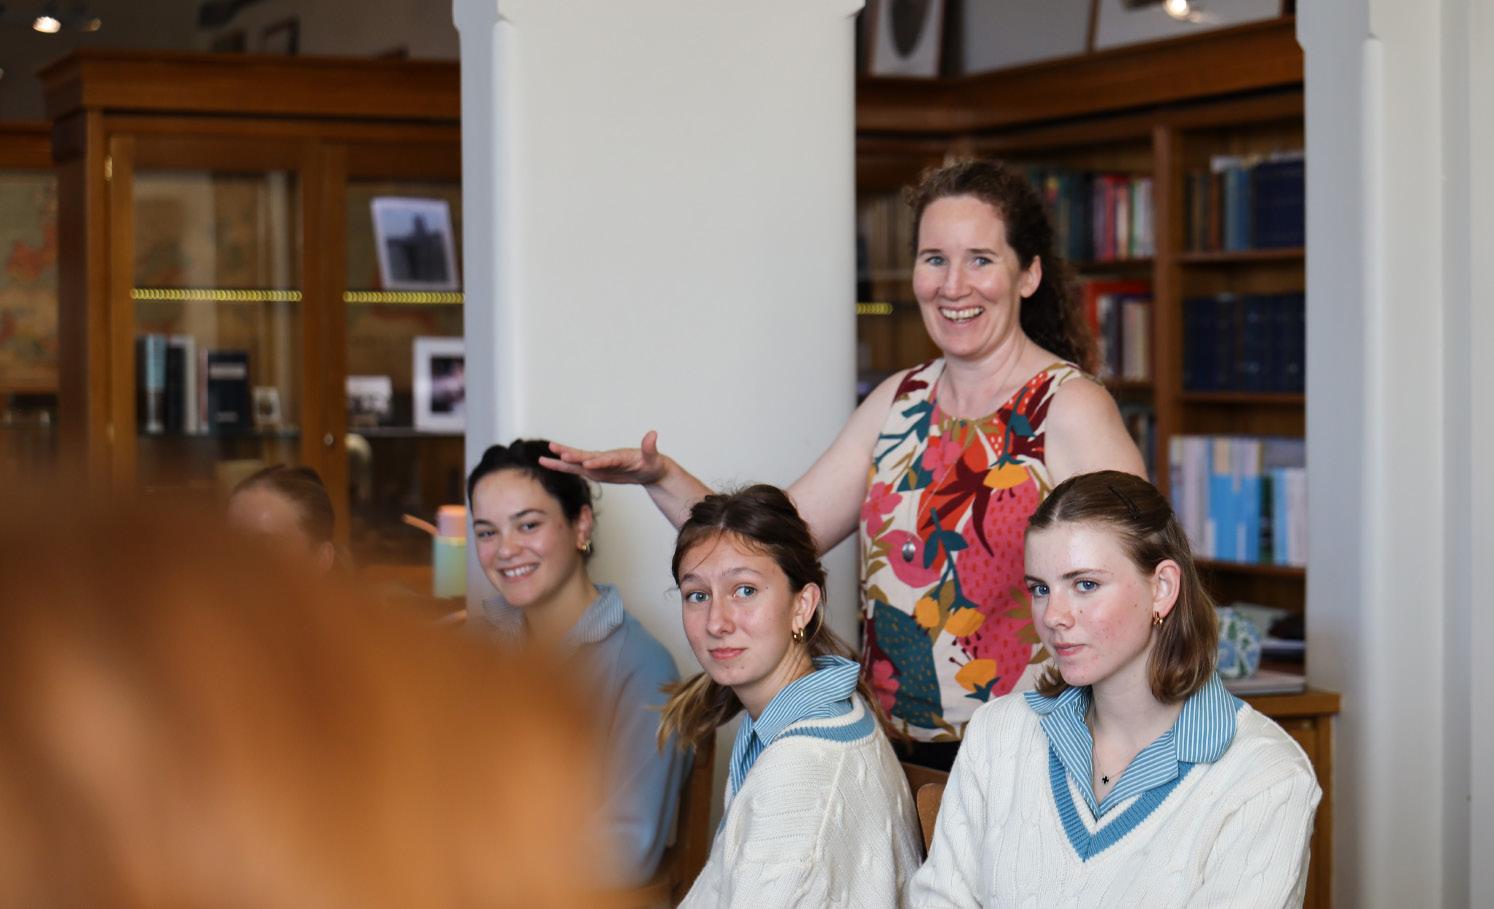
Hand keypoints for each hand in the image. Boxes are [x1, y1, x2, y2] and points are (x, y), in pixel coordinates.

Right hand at [540, 431, 668, 485]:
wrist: (648, 468)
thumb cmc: (652, 463)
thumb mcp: (653, 458)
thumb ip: (650, 447)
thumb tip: (653, 434)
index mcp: (619, 456)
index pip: (607, 459)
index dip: (597, 461)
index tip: (587, 464)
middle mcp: (606, 458)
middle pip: (586, 456)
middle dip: (572, 455)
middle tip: (555, 450)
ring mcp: (599, 464)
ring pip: (577, 461)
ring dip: (561, 460)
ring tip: (542, 458)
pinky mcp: (595, 470)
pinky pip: (576, 469)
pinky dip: (563, 467)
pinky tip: (549, 463)